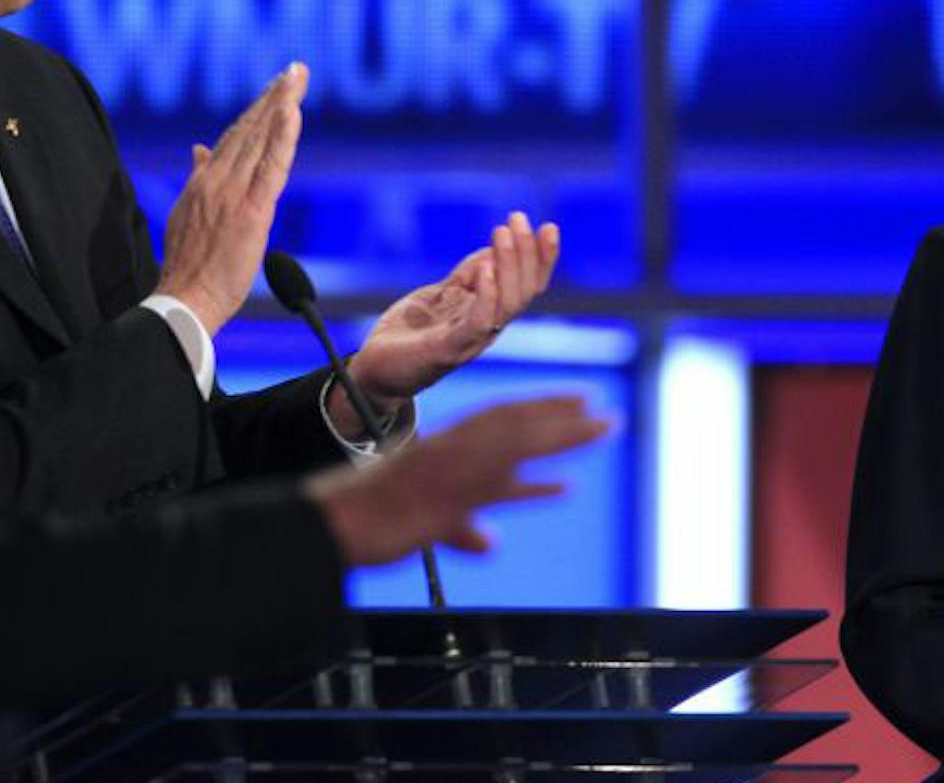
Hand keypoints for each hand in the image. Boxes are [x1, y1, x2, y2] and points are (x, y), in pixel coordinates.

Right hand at [156, 63, 306, 333]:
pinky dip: (282, 136)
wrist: (183, 299)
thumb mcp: (187, 213)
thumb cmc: (188, 266)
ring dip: (280, 104)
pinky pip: (271, 165)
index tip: (274, 88)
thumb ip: (197, 177)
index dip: (255, 111)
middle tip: (294, 70)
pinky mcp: (251, 210)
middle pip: (249, 129)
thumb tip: (199, 148)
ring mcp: (232, 193)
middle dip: (272, 96)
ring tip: (296, 78)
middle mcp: (216, 179)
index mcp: (203, 181)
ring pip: (260, 139)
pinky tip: (292, 111)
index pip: (233, 137)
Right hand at [306, 395, 607, 565]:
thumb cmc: (371, 518)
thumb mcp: (429, 521)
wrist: (337, 522)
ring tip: (603, 428)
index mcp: (449, 444)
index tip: (578, 402)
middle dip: (565, 420)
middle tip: (607, 415)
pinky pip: (495, 485)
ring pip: (516, 443)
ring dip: (563, 435)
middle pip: (519, 426)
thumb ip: (466, 529)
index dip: (544, 408)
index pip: (504, 416)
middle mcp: (455, 450)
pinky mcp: (449, 497)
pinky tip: (565, 487)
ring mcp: (452, 471)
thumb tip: (491, 542)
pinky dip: (531, 484)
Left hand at [342, 212, 558, 418]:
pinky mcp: (447, 350)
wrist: (376, 369)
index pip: (527, 286)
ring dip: (509, 266)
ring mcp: (470, 341)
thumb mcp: (442, 294)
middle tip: (519, 219)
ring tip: (502, 233)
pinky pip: (476, 323)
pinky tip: (486, 269)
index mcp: (489, 314)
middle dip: (526, 253)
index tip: (549, 227)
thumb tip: (494, 250)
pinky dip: (487, 296)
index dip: (542, 259)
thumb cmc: (411, 331)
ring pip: (507, 305)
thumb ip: (467, 276)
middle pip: (523, 292)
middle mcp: (488, 329)